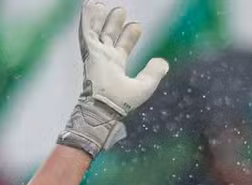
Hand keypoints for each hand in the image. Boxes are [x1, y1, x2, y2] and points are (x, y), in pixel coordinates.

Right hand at [58, 2, 168, 159]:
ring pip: (96, 33)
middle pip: (109, 37)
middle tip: (120, 11)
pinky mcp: (90, 53)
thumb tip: (164, 63)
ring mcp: (96, 56)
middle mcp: (105, 61)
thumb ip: (154, 73)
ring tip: (100, 5)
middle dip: (114, 24)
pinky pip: (87, 32)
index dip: (129, 37)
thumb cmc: (122, 103)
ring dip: (99, 19)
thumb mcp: (144, 86)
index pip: (122, 48)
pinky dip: (87, 19)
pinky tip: (89, 5)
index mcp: (116, 69)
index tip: (137, 26)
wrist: (105, 108)